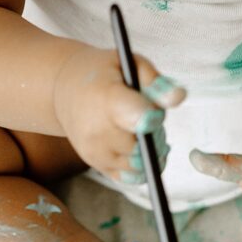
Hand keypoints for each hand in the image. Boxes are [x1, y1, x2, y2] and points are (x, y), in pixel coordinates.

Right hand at [53, 46, 184, 184]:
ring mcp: (96, 153)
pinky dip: (142, 166)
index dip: (154, 118)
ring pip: (141, 164)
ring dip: (150, 151)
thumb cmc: (103, 74)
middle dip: (155, 133)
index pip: (138, 119)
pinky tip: (140, 148)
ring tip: (142, 131)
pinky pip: (132, 178)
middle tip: (149, 117)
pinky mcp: (98, 167)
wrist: (63, 91)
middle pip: (144, 146)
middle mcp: (98, 132)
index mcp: (106, 99)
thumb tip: (178, 98)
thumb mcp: (129, 64)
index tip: (154, 113)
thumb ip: (155, 81)